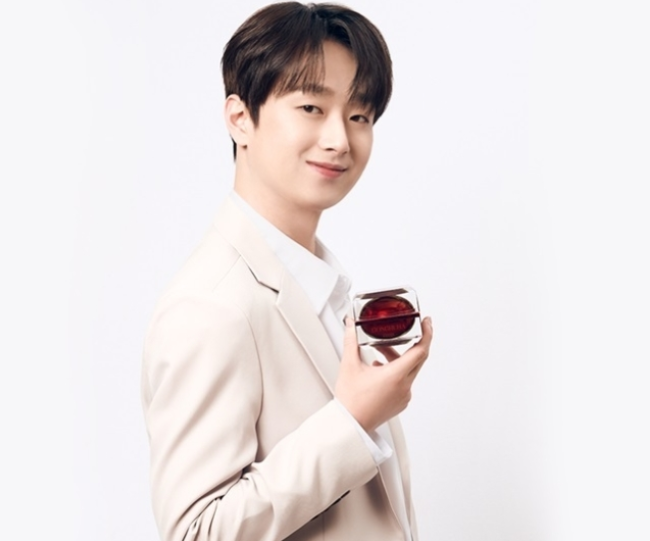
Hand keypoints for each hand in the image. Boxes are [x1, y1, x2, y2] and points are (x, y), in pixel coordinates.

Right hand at [334, 316, 432, 431]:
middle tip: (407, 330)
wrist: (350, 424)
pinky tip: (380, 370)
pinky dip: (396, 372)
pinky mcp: (400, 402)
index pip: (420, 350)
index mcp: (396, 376)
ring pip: (409, 370)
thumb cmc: (351, 401)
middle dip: (409, 342)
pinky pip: (405, 381)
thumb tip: (350, 326)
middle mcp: (404, 387)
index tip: (426, 323)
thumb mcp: (349, 366)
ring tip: (379, 353)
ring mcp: (404, 396)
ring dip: (397, 358)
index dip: (426, 334)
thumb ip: (351, 341)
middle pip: (417, 358)